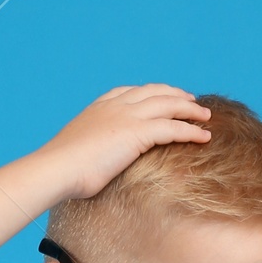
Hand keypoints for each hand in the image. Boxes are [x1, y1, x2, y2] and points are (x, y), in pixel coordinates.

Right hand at [39, 85, 211, 201]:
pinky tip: (204, 136)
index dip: (151, 92)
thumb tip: (88, 165)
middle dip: (175, 95)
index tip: (163, 96)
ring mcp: (126, 116)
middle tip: (191, 101)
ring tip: (205, 116)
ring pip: (168, 105)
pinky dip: (191, 130)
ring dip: (190, 110)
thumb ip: (88, 150)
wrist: (56, 169)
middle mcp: (115, 106)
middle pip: (154, 92)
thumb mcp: (75, 153)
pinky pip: (173, 127)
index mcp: (99, 107)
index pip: (130, 91)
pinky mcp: (137, 132)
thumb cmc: (61, 170)